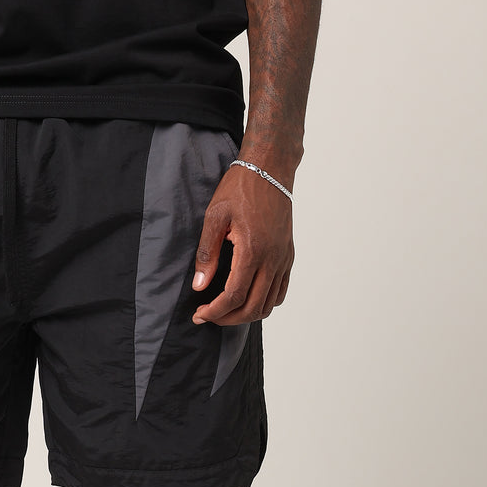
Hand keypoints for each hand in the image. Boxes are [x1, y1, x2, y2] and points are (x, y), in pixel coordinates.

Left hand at [191, 165, 293, 325]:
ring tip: (225, 310)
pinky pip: (280, 291)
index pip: (234, 297)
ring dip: (245, 314)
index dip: (214, 312)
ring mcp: (283, 258)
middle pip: (252, 307)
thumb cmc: (240, 187)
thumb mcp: (215, 216)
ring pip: (268, 305)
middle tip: (208, 315)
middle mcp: (272, 258)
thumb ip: (207, 254)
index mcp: (253, 250)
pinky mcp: (288, 255)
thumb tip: (199, 286)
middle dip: (227, 318)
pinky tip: (246, 297)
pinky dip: (264, 303)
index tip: (199, 314)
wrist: (270, 168)